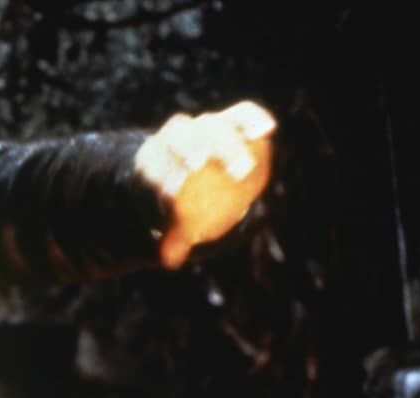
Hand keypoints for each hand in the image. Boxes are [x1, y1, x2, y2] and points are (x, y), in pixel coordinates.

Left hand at [135, 100, 276, 268]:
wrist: (198, 166)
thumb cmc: (182, 199)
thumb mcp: (171, 217)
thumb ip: (172, 238)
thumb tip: (169, 261)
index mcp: (154, 157)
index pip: (153, 164)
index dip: (160, 178)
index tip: (170, 196)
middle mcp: (177, 136)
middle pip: (179, 137)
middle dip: (191, 152)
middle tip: (197, 172)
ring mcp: (204, 125)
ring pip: (211, 124)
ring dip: (225, 145)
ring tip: (240, 170)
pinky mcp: (232, 120)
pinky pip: (243, 114)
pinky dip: (254, 120)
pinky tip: (266, 131)